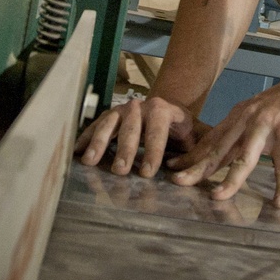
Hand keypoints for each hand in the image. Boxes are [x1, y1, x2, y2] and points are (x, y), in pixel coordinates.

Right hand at [74, 95, 208, 178]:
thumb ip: (202, 149)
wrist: (165, 107)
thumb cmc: (182, 128)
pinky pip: (95, 126)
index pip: (158, 130)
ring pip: (109, 124)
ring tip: (89, 162)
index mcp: (164, 110)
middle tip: (120, 171)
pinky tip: (76, 152)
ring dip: (99, 143)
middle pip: (131, 128)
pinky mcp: (110, 117)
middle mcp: (140, 106)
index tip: (149, 173)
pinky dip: (85, 139)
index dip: (154, 150)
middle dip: (125, 150)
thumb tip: (203, 168)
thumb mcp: (196, 134)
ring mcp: (122, 110)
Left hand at [166, 76, 279, 207]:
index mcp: (240, 116)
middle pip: (219, 148)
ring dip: (230, 179)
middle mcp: (249, 120)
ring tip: (218, 197)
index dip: (192, 154)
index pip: (211, 139)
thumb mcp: (262, 113)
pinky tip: (279, 201)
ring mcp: (268, 126)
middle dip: (197, 167)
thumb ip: (247, 130)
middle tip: (177, 182)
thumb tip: (232, 151)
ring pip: (244, 157)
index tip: (173, 166)